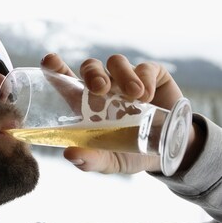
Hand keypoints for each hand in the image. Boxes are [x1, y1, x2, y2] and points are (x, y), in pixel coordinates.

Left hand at [40, 53, 194, 174]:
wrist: (172, 150)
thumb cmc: (132, 152)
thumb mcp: (111, 161)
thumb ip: (91, 160)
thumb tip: (70, 154)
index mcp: (88, 103)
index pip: (66, 80)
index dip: (56, 67)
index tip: (48, 60)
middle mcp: (106, 86)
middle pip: (91, 67)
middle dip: (93, 73)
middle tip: (101, 89)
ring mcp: (128, 78)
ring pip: (116, 62)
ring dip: (123, 76)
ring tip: (134, 95)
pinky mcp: (153, 75)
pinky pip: (145, 68)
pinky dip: (145, 78)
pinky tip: (147, 96)